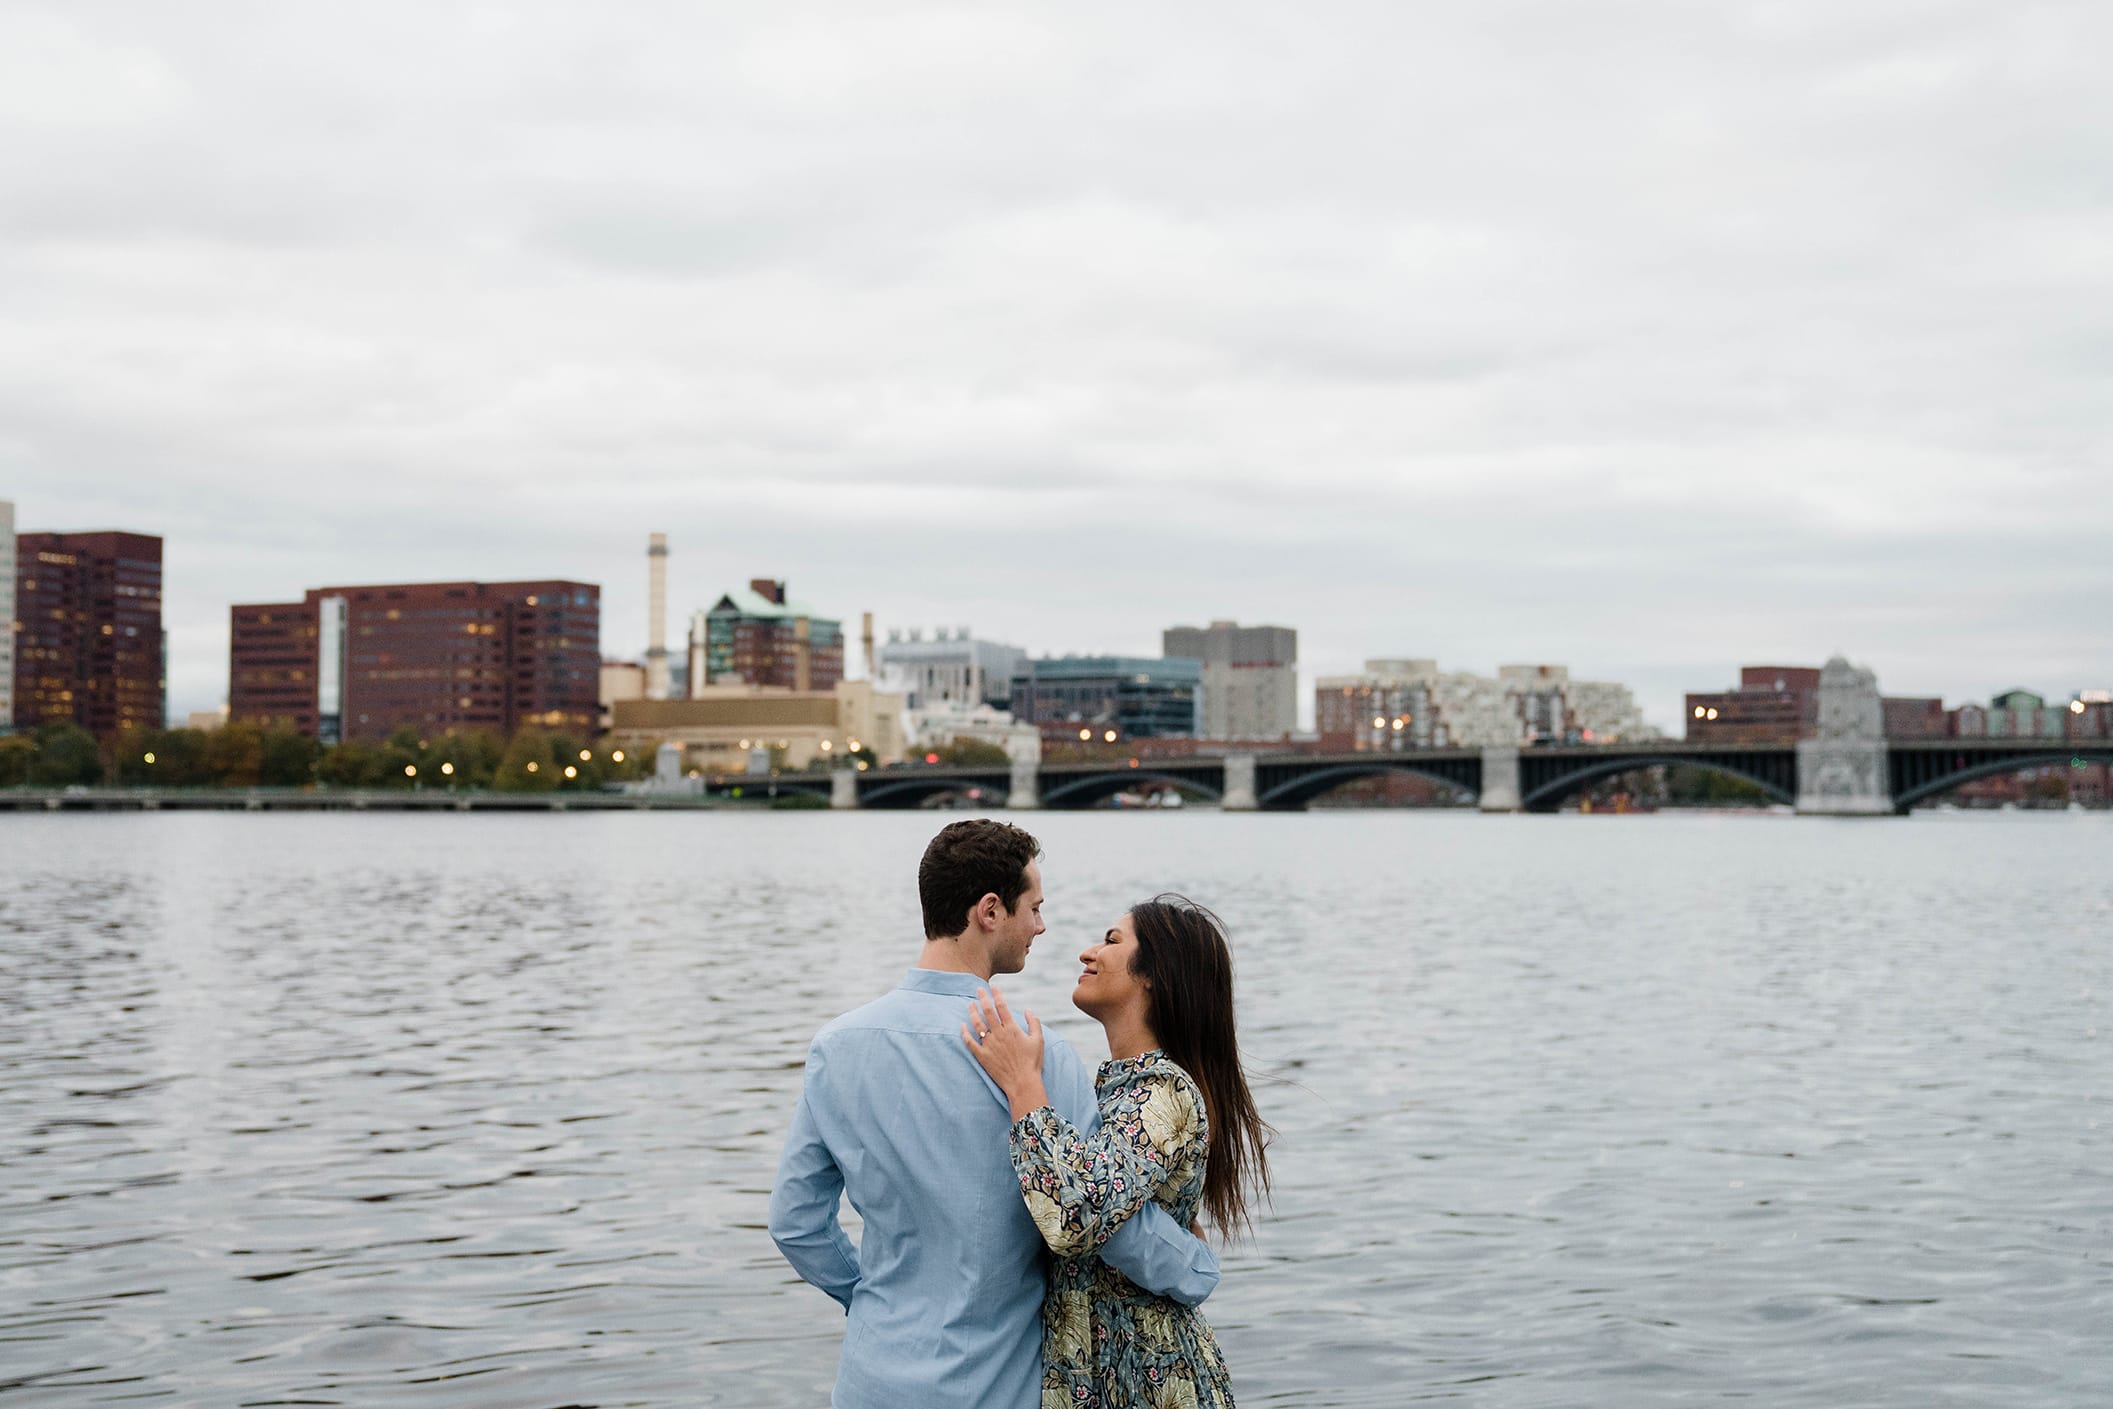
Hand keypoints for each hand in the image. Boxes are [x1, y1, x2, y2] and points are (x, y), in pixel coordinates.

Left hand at [961, 986, 1047, 1118]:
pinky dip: (964, 1033)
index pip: (1002, 1006)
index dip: (997, 994)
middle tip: (978, 989)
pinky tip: (962, 1026)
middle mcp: (999, 1034)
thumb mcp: (1038, 1040)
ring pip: (977, 1024)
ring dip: (972, 1012)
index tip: (993, 987)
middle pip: (987, 1011)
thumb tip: (1028, 1010)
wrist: (1022, 1083)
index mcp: (1012, 1029)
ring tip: (970, 1004)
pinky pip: (970, 1042)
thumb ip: (1034, 1023)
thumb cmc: (1032, 1063)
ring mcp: (989, 1045)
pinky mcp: (982, 1056)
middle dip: (982, 998)